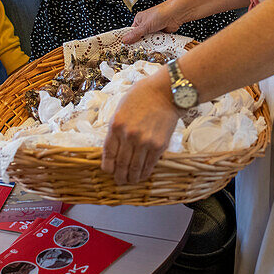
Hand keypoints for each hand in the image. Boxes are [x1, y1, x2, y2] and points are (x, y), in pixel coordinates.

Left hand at [101, 69, 180, 183]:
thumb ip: (116, 128)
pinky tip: (142, 176)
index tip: (109, 171)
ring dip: (131, 178)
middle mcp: (128, 136)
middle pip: (121, 164)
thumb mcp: (121, 109)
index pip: (108, 154)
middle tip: (119, 181)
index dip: (108, 166)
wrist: (165, 92)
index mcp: (116, 126)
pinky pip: (149, 165)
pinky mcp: (158, 145)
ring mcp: (144, 142)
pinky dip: (145, 173)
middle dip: (119, 176)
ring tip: (131, 181)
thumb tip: (114, 147)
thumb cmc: (142, 96)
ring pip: (135, 168)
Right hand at [121, 0, 181, 43]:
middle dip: (142, 42)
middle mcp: (146, 24)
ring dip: (150, 42)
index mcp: (139, 20)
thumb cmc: (161, 13)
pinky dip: (157, 43)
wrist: (176, 14)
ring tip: (151, 43)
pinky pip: (157, 41)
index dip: (129, 39)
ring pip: (149, 40)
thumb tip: (124, 40)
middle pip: (140, 37)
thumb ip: (135, 34)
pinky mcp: (161, 33)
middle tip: (140, 47)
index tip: (127, 47)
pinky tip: (157, 43)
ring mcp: (154, 29)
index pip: (131, 32)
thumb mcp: (145, 26)